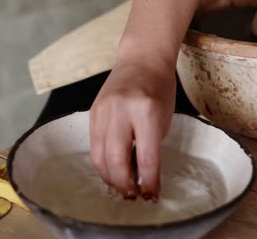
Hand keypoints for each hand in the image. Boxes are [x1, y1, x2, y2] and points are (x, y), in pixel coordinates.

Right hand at [89, 52, 175, 199]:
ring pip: (99, 156)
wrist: (141, 60)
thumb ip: (151, 146)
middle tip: (133, 196)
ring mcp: (103, 111)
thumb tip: (141, 175)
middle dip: (124, 184)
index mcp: (146, 112)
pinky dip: (101, 163)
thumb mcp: (164, 118)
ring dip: (110, 178)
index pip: (146, 157)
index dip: (149, 182)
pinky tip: (111, 171)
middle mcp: (121, 111)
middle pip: (116, 160)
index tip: (151, 195)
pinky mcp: (92, 113)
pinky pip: (93, 146)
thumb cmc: (160, 88)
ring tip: (121, 188)